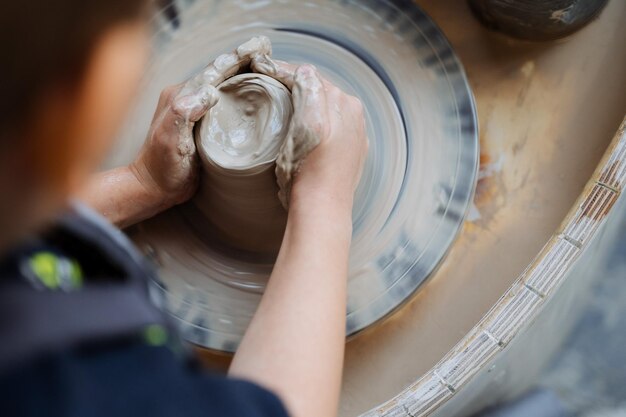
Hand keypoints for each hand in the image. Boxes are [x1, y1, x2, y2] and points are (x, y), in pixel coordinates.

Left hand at [129, 36, 272, 207]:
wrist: (155, 188)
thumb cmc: (162, 167)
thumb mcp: (170, 140)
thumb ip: (184, 113)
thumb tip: (210, 91)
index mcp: (181, 96)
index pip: (214, 72)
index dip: (236, 59)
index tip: (257, 47)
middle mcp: (187, 97)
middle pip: (219, 73)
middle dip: (242, 58)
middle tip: (265, 46)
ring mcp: (194, 110)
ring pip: (222, 85)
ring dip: (242, 71)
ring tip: (263, 61)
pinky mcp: (201, 123)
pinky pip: (223, 101)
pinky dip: (238, 91)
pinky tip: (253, 91)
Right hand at [252, 57, 368, 212]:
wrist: (321, 207)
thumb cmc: (309, 169)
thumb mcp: (307, 123)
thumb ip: (309, 90)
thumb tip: (306, 70)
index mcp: (342, 102)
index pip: (309, 77)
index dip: (283, 72)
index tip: (261, 69)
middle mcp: (353, 114)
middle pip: (318, 90)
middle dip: (295, 84)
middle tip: (268, 82)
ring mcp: (354, 134)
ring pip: (325, 107)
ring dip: (306, 102)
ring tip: (283, 102)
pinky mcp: (350, 152)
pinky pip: (332, 127)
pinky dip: (317, 121)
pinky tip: (304, 128)